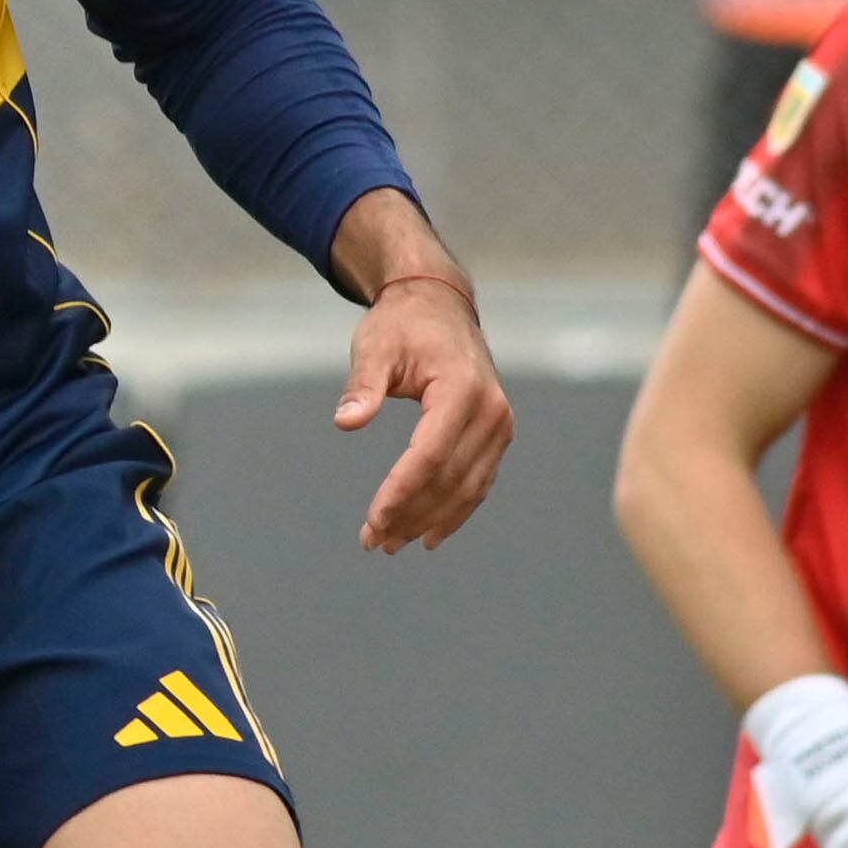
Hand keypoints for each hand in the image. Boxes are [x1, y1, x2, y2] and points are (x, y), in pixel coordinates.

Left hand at [333, 265, 512, 551]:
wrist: (439, 304)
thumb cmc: (402, 324)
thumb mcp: (375, 347)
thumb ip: (363, 386)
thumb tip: (347, 422)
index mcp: (462, 388)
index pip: (431, 455)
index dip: (402, 492)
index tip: (373, 520)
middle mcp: (491, 410)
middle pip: (450, 479)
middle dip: (411, 515)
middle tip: (373, 542)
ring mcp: (500, 424)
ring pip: (467, 488)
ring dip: (430, 520)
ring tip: (392, 543)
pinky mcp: (497, 433)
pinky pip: (478, 481)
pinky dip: (454, 510)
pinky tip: (428, 532)